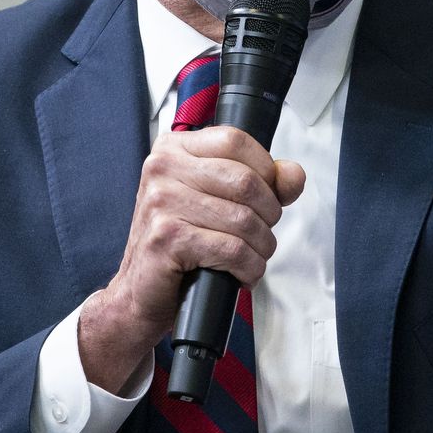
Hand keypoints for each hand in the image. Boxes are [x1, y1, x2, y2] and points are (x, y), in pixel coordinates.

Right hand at [79, 127, 304, 391]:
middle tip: (261, 234)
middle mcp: (161, 168)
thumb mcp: (217, 201)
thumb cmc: (178, 244)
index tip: (267, 196)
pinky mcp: (166, 238)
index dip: (265, 170)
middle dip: (268, 214)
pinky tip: (240, 274)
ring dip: (261, 247)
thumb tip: (293, 175)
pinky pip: (231, 249)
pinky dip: (247, 267)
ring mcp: (161, 202)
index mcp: (173, 149)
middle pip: (245, 180)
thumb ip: (261, 182)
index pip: (235, 140)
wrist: (140, 292)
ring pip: (243, 219)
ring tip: (252, 257)